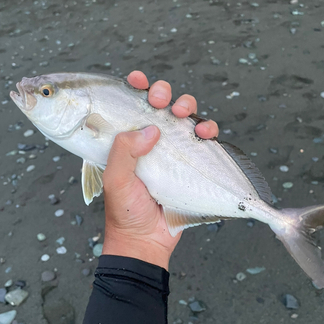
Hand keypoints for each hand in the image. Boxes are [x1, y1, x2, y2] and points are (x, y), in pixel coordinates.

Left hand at [102, 71, 218, 269]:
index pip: (130, 106)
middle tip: (162, 99)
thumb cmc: (125, 212)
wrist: (145, 242)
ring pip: (184, 118)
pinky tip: (205, 133)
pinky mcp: (191, 163)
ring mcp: (172, 151)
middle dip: (164, 94)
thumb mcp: (116, 180)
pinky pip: (204, 140)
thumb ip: (124, 152)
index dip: (135, 88)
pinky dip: (208, 130)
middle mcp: (150, 141)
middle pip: (160, 106)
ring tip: (185, 114)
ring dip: (188, 107)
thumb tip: (151, 129)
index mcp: (126, 141)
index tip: (137, 80)